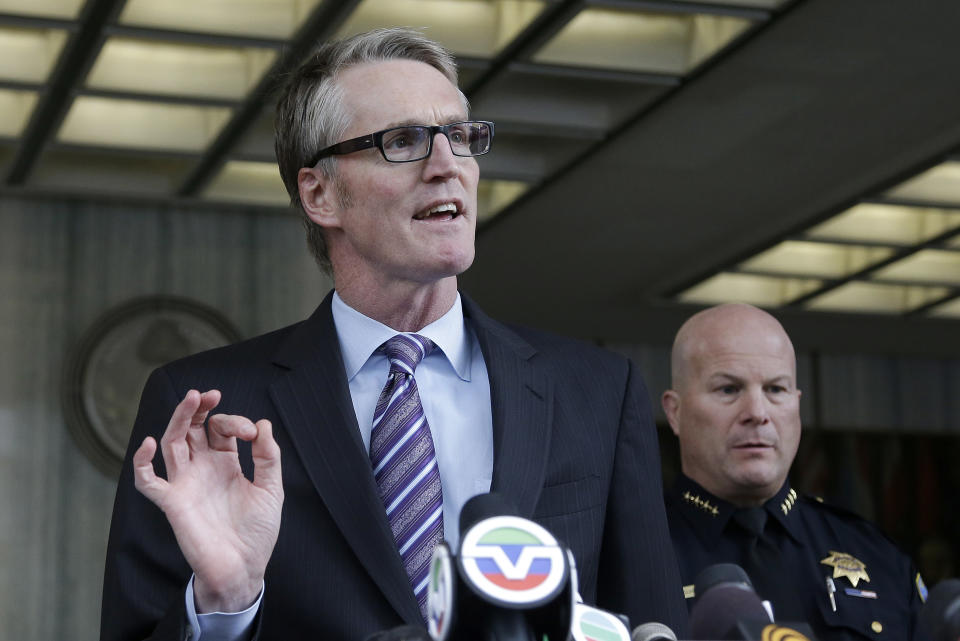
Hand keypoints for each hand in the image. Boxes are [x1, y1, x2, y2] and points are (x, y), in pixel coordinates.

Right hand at [132, 389, 283, 612]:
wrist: (244, 568)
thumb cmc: (257, 532)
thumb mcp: (271, 489)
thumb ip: (268, 457)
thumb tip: (263, 423)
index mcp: (225, 463)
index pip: (221, 430)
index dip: (235, 422)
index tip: (252, 433)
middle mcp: (203, 469)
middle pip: (193, 429)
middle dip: (199, 409)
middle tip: (209, 394)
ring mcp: (186, 483)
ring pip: (173, 443)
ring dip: (179, 420)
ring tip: (191, 399)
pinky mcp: (173, 503)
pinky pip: (148, 482)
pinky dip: (142, 462)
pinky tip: (149, 443)